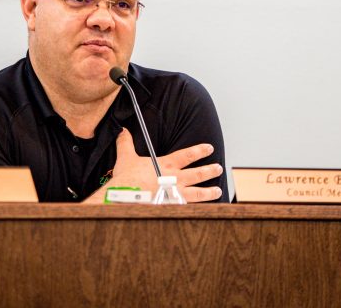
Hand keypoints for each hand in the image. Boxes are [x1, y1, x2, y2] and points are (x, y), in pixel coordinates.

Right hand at [84, 128, 222, 202]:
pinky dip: (197, 209)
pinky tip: (204, 211)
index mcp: (166, 165)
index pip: (188, 155)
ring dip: (209, 192)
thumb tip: (122, 130)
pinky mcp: (172, 207)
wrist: (127, 196)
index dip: (200, 151)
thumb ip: (125, 143)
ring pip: (198, 193)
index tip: (209, 148)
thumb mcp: (126, 157)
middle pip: (198, 174)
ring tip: (219, 191)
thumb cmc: (127, 177)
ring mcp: (175, 194)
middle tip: (219, 168)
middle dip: (210, 170)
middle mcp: (174, 178)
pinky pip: (188, 208)